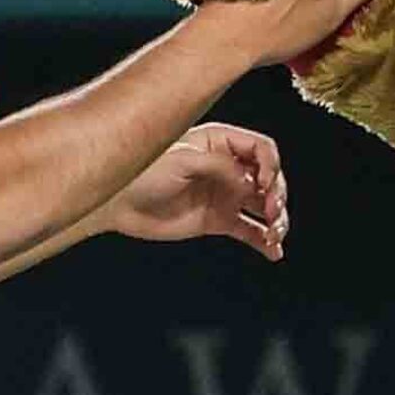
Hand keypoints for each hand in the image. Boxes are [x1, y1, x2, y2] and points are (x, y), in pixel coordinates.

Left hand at [108, 123, 287, 258]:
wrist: (117, 203)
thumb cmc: (143, 172)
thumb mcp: (181, 159)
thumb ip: (218, 167)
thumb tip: (250, 183)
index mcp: (220, 142)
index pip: (261, 149)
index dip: (270, 166)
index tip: (264, 184)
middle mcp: (227, 168)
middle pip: (269, 178)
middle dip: (277, 195)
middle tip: (271, 212)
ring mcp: (224, 195)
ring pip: (263, 206)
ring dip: (277, 220)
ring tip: (275, 236)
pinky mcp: (217, 221)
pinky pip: (249, 231)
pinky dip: (264, 241)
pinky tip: (274, 252)